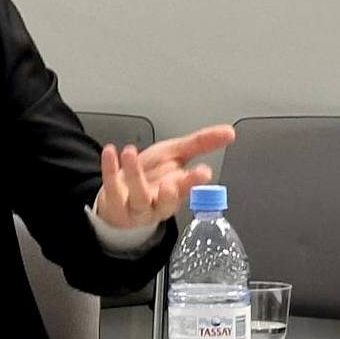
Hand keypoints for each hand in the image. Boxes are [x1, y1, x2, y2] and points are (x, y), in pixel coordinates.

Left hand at [94, 124, 235, 228]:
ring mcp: (136, 206)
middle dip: (171, 192)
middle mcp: (157, 202)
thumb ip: (200, 144)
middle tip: (172, 181)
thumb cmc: (151, 176)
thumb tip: (229, 132)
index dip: (195, 182)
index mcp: (176, 191)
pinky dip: (110, 169)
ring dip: (133, 174)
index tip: (204, 172)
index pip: (188, 189)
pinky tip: (110, 153)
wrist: (120, 199)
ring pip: (138, 195)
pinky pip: (112, 188)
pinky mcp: (114, 203)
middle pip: (166, 201)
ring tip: (130, 152)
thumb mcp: (175, 155)